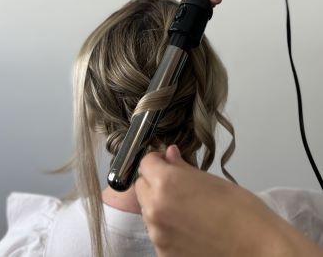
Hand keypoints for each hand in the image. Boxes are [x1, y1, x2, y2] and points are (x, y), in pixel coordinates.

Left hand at [135, 145, 322, 256]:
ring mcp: (157, 235)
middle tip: (177, 184)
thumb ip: (182, 167)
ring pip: (147, 210)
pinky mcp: (163, 254)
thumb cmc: (241, 211)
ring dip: (159, 204)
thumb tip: (169, 155)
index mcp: (166, 184)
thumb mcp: (210, 180)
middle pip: (141, 186)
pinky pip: (157, 232)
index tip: (167, 162)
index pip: (146, 163)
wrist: (259, 250)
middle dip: (154, 181)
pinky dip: (166, 226)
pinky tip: (189, 228)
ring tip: (186, 208)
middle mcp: (155, 209)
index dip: (157, 160)